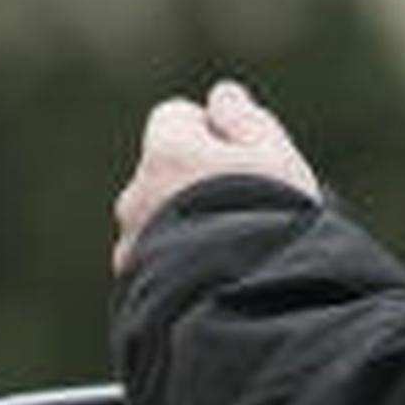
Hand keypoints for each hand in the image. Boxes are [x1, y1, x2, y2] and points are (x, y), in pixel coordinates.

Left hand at [113, 80, 321, 270]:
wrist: (247, 308)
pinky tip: (212, 283)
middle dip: (193, 182)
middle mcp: (136, 194)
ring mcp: (130, 245)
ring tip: (229, 254)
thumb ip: (246, 121)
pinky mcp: (131, 288)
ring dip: (181, 226)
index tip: (242, 155)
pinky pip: (152, 264)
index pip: (175, 116)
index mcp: (168, 152)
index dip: (209, 130)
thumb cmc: (269, 223)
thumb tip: (222, 96)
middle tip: (242, 209)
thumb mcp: (275, 160)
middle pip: (163, 171)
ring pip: (154, 220)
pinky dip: (174, 266)